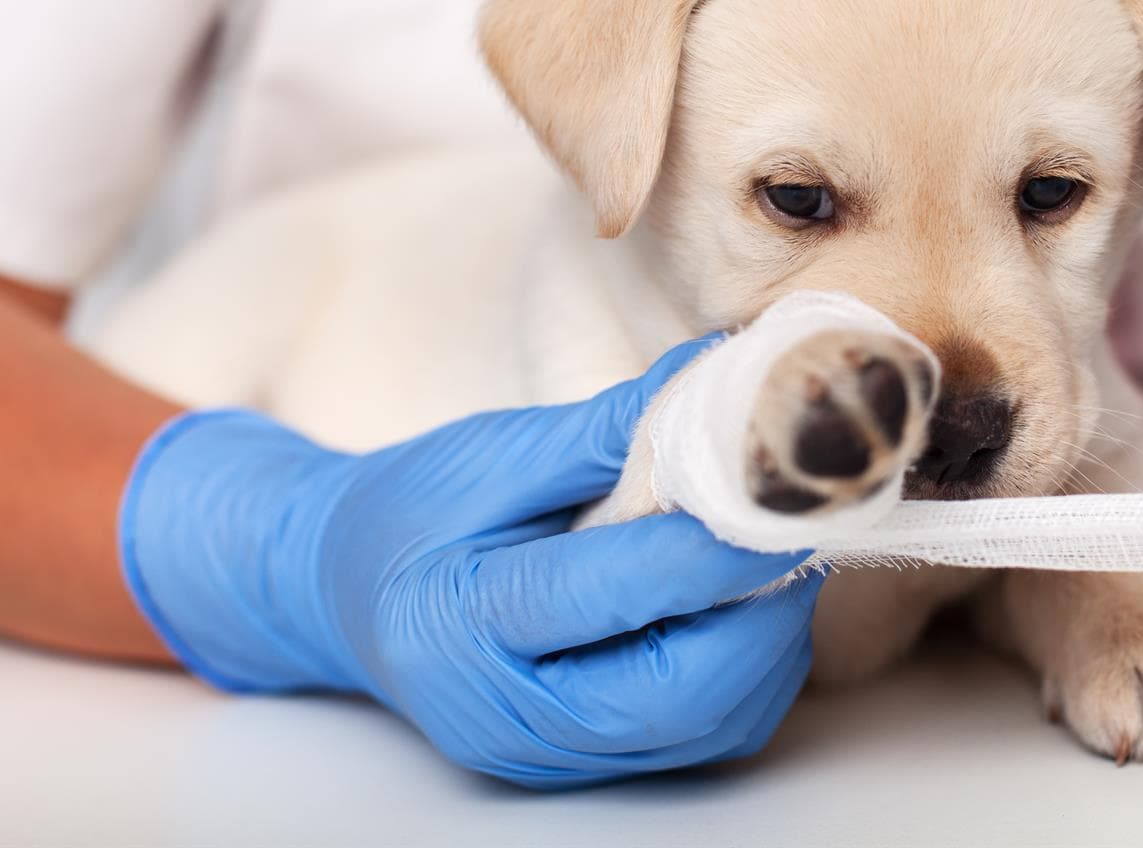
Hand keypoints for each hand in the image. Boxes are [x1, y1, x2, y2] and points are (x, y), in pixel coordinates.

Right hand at [119, 337, 820, 788]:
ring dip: (769, 636)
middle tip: (798, 522)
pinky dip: (750, 667)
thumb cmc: (416, 509)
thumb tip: (725, 379)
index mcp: (460, 622)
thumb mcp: (497, 451)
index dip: (713, 544)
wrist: (344, 588)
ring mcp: (549, 754)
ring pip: (709, 722)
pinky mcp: (590, 764)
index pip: (612, 591)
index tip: (784, 489)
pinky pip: (706, 733)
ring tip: (775, 549)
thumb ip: (615, 428)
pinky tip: (742, 600)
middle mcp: (506, 714)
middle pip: (678, 689)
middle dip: (761, 605)